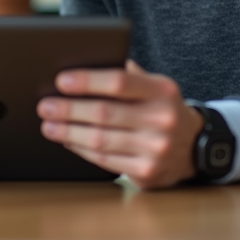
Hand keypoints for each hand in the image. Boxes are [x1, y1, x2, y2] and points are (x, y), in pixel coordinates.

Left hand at [36, 61, 204, 188]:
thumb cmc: (163, 109)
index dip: (87, 81)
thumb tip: (82, 66)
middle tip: (45, 106)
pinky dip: (81, 150)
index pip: (119, 82)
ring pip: (101, 140)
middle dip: (69, 109)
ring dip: (69, 132)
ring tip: (49, 125)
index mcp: (163, 91)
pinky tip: (67, 141)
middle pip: (104, 113)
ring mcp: (155, 149)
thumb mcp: (156, 86)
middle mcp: (162, 120)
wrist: (195, 147)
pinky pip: (104, 160)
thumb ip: (127, 75)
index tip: (61, 81)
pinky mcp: (147, 172)